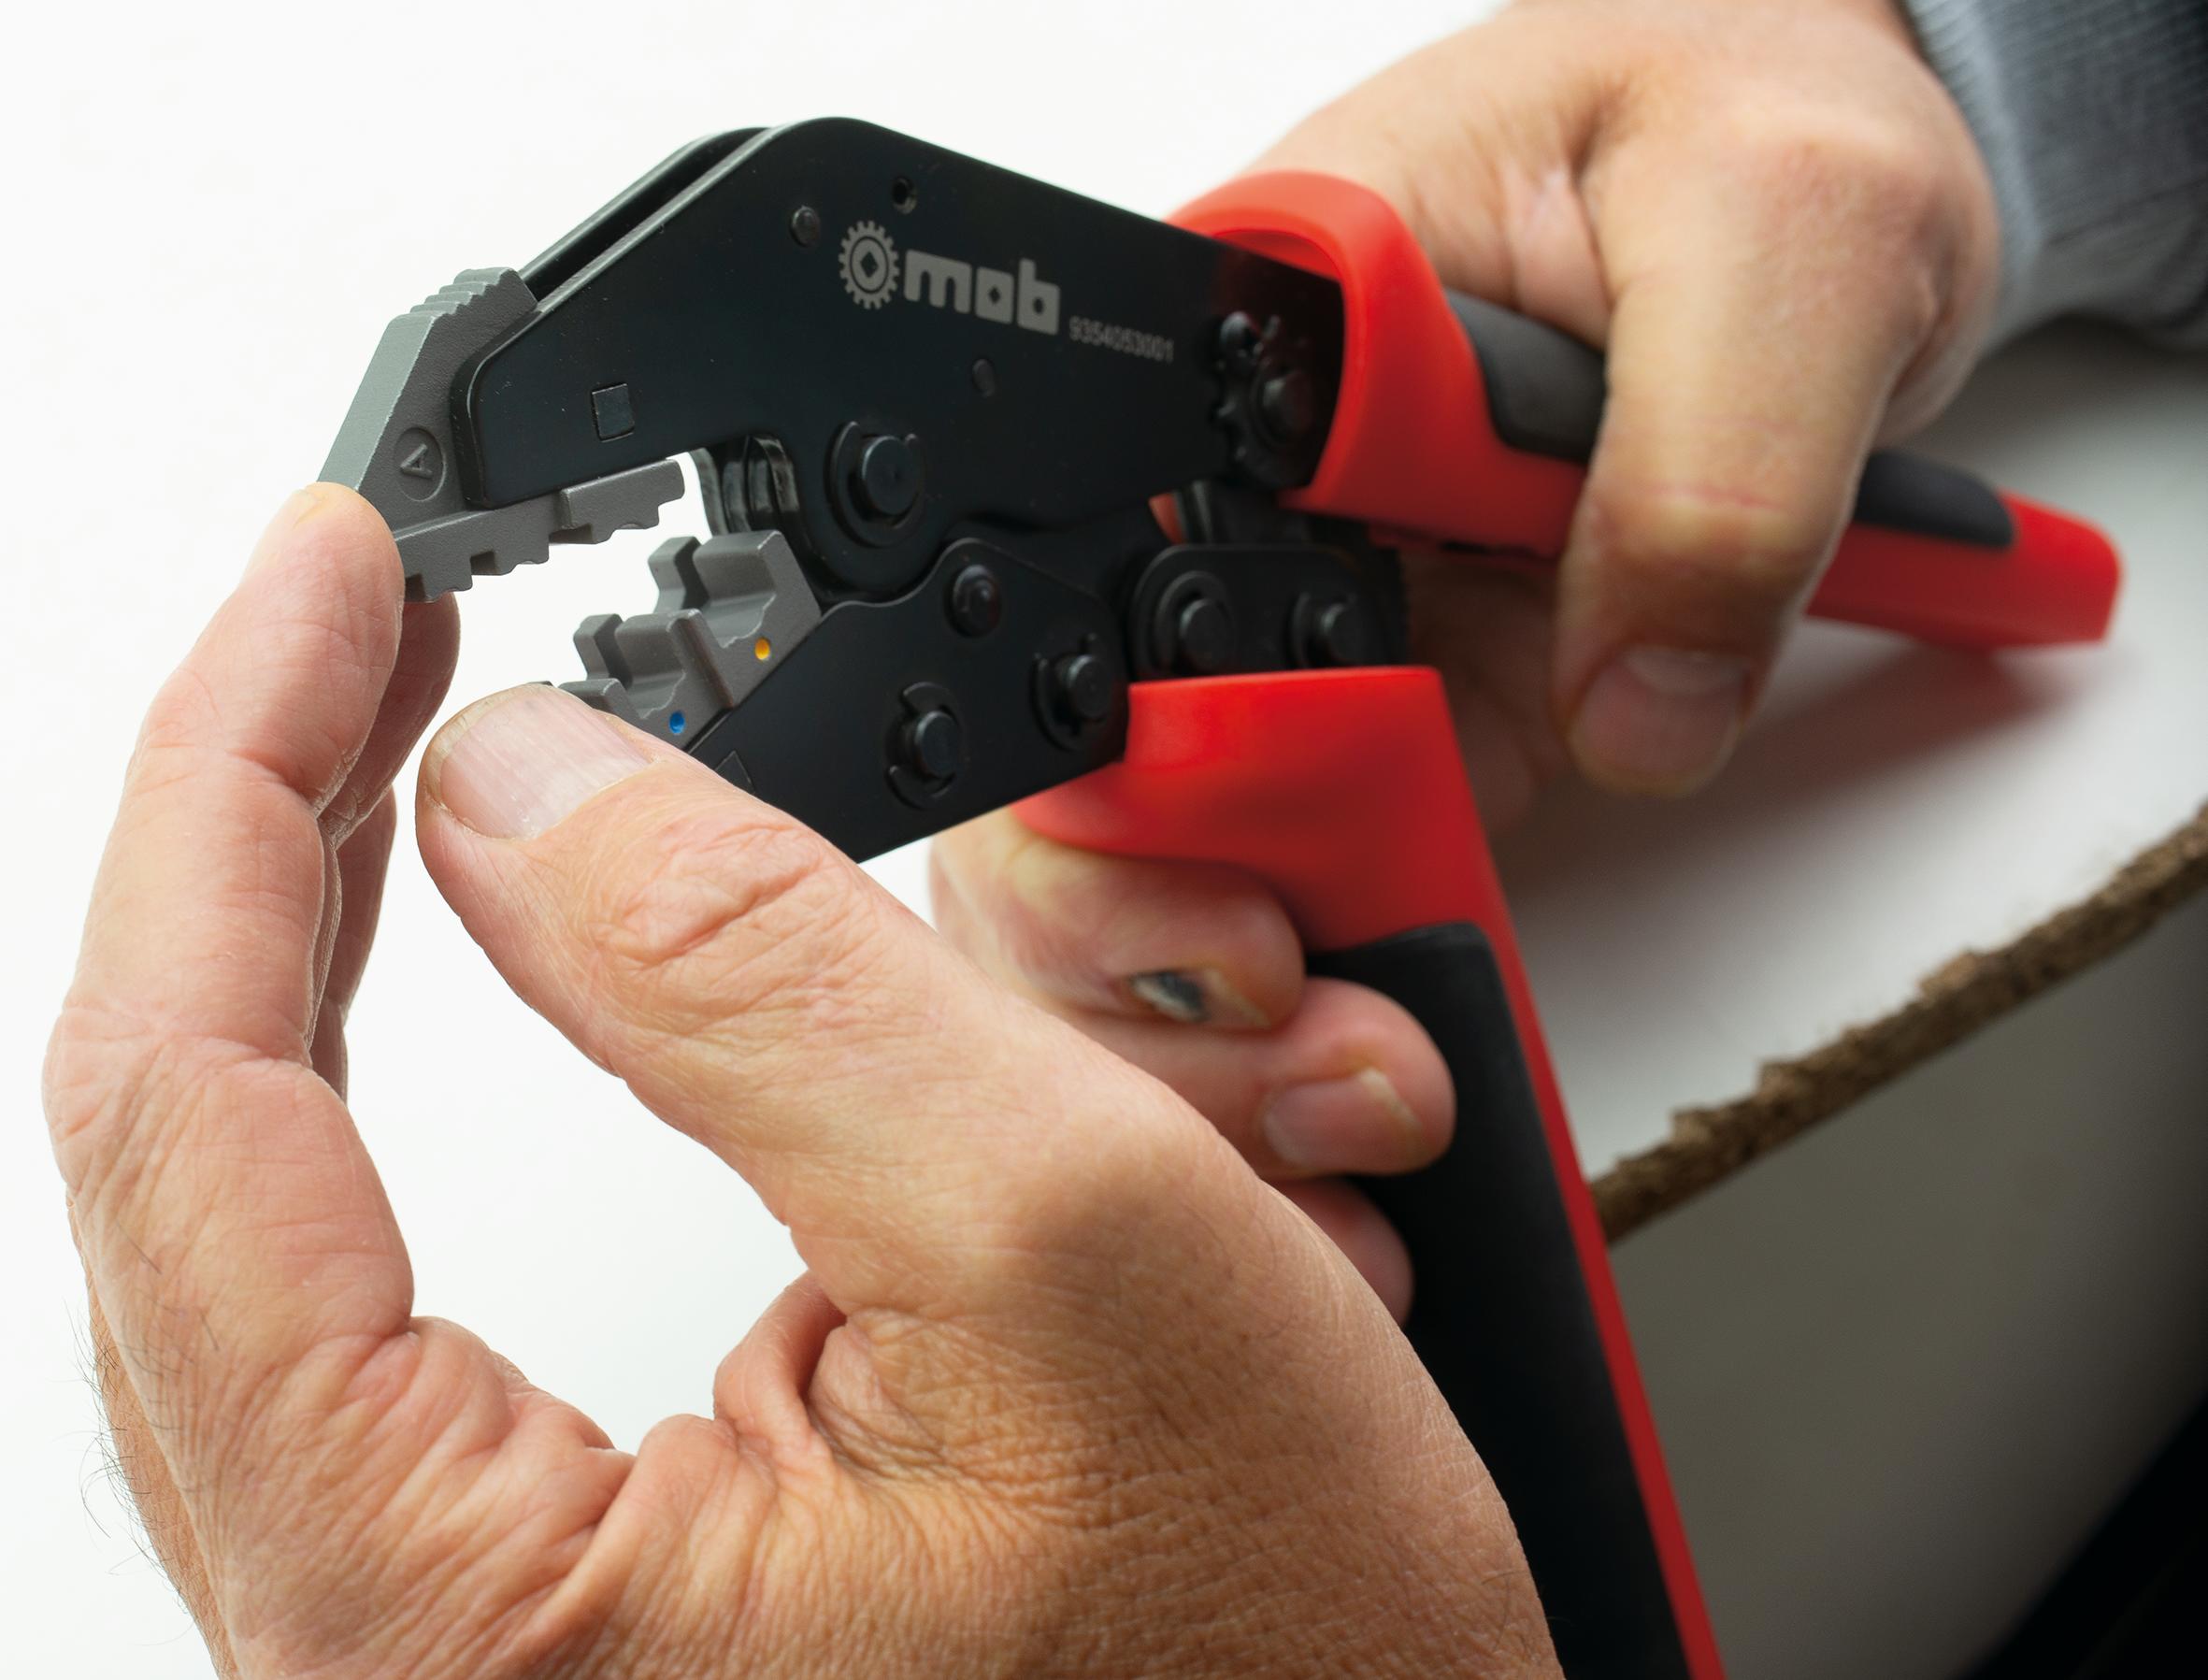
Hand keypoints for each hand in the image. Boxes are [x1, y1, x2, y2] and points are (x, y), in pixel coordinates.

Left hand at [45, 487, 1555, 1678]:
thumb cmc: (1272, 1667)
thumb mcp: (1073, 1249)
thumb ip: (765, 982)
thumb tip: (519, 789)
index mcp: (453, 1623)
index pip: (190, 1119)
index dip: (237, 785)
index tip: (330, 577)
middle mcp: (410, 1642)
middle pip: (213, 1151)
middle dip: (298, 841)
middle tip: (368, 635)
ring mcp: (479, 1607)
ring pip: (319, 1204)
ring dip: (386, 953)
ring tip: (433, 757)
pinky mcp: (571, 1558)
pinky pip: (426, 1271)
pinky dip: (489, 1074)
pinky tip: (560, 952)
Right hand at [932, 0, 1998, 1279]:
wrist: (1813, 214)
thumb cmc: (1750, 134)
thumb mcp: (1786, 230)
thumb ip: (1715, 464)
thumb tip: (1639, 707)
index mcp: (1244, 335)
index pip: (1084, 581)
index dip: (1133, 779)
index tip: (1250, 896)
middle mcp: (1232, 500)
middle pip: (1061, 773)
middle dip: (1150, 937)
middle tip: (1299, 1004)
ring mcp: (1294, 625)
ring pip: (1144, 868)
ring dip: (1237, 995)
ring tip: (1359, 1076)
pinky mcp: (1377, 710)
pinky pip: (1295, 883)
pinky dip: (1326, 988)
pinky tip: (1375, 1054)